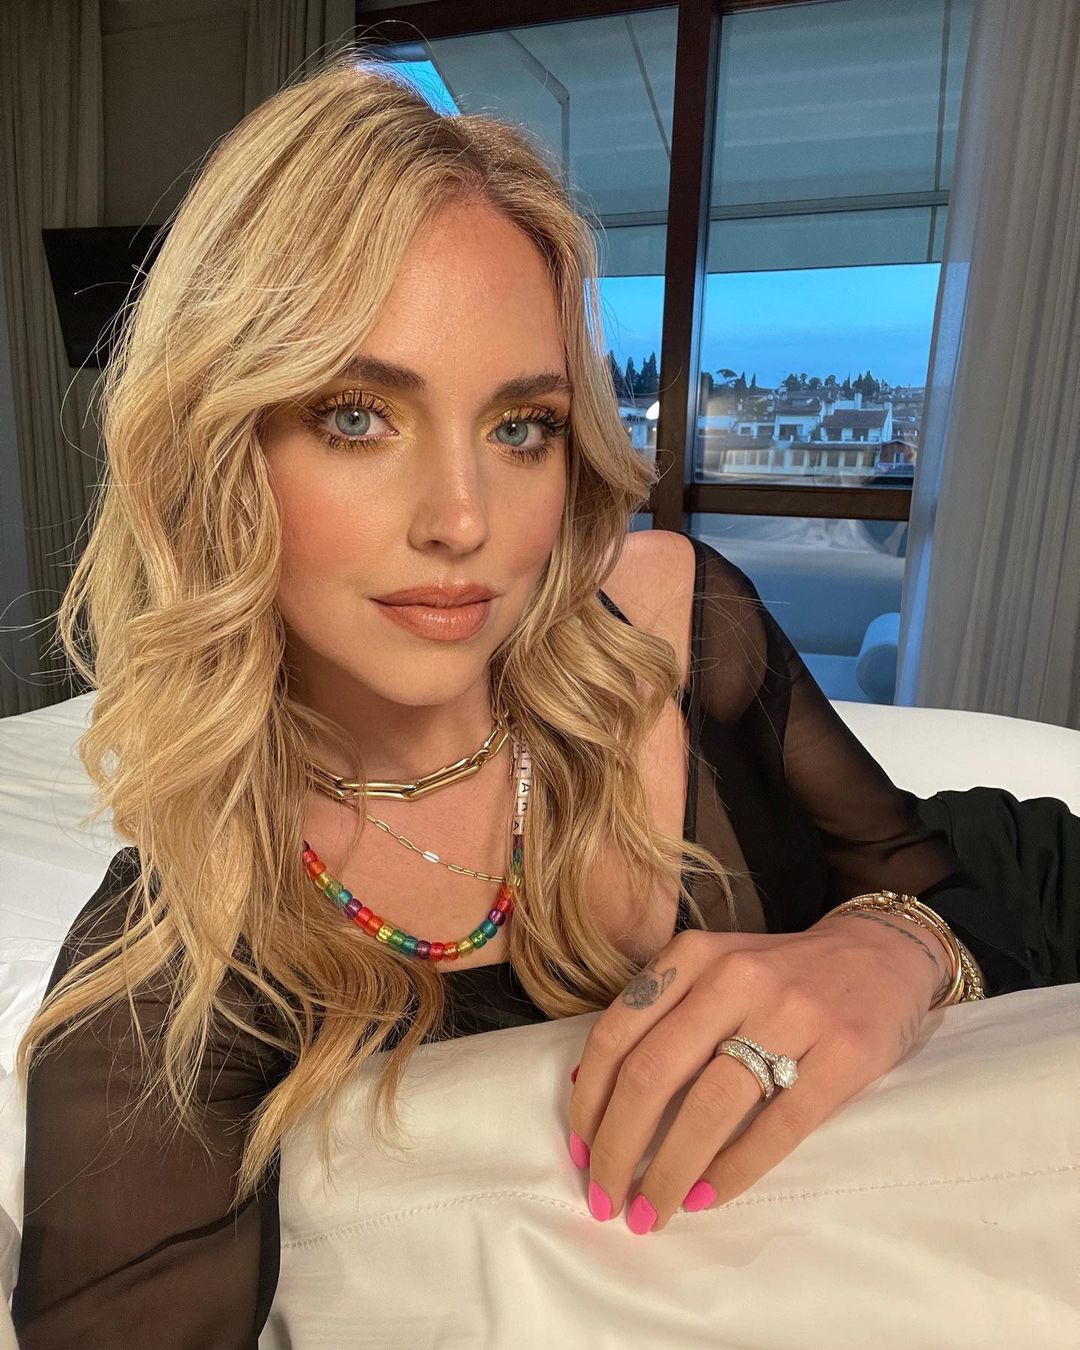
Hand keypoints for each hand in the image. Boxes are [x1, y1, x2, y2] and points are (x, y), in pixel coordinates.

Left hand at [565, 911, 949, 1234]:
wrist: (880, 953)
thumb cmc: (780, 975)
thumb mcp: (714, 969)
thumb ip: (661, 1014)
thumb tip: (593, 1091)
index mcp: (693, 955)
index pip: (618, 1033)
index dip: (590, 1102)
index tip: (580, 1152)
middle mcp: (734, 977)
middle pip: (652, 1075)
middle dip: (619, 1149)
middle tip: (607, 1200)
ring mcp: (792, 1014)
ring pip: (708, 1107)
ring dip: (670, 1173)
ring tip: (651, 1213)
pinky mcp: (843, 1054)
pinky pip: (777, 1129)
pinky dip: (734, 1171)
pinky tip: (708, 1197)